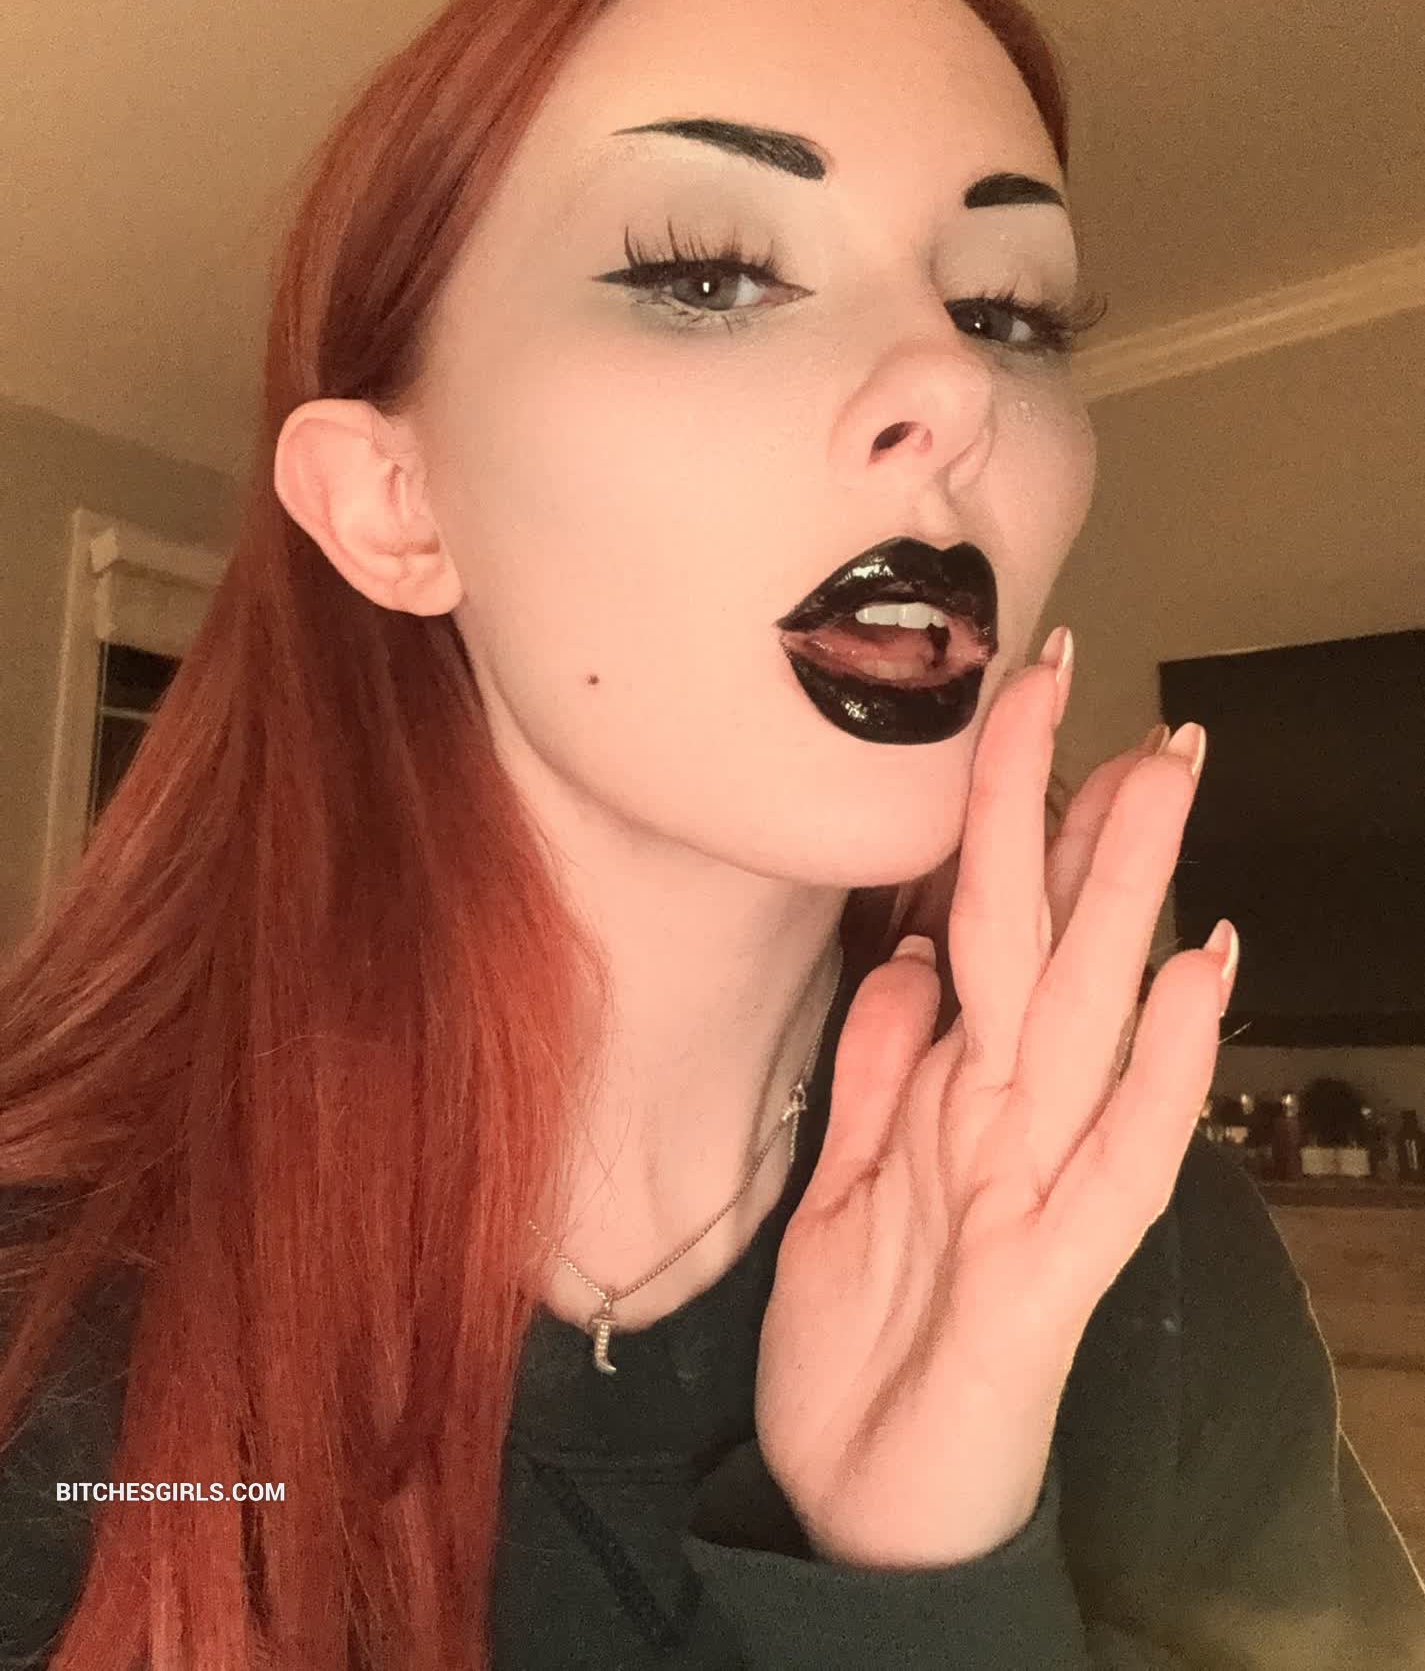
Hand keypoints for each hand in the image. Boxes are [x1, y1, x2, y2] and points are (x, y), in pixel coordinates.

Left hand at [756, 657, 1225, 1568]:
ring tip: (1160, 780)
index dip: (1001, 813)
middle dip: (1077, 814)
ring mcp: (1038, 1184)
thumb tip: (899, 958)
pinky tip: (1196, 976)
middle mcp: (1006, 1119)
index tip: (1018, 701)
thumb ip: (869, 1074)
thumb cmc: (861, 1352)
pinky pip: (1120, 1153)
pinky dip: (1162, 1065)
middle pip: (1046, 938)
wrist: (863, 1517)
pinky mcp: (1053, 1270)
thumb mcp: (834, 1192)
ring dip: (1125, 894)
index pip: (987, 923)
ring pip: (1088, 1010)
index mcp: (952, 1093)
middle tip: (1112, 694)